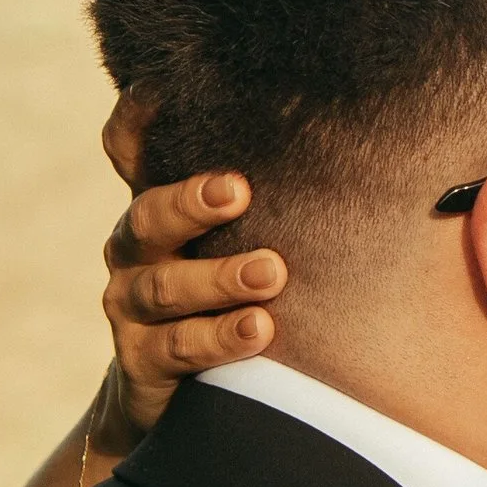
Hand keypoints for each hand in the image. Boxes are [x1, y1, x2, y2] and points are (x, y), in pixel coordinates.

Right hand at [96, 91, 290, 432]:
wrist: (171, 396)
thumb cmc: (220, 298)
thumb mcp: (232, 242)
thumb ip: (267, 200)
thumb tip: (358, 143)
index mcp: (157, 208)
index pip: (128, 150)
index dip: (135, 119)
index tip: (160, 90)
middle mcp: (135, 250)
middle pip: (147, 215)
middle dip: (191, 202)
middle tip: (239, 191)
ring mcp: (131, 306)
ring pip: (166, 286)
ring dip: (219, 278)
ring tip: (272, 273)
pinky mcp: (141, 361)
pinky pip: (179, 347)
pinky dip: (220, 338)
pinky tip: (260, 330)